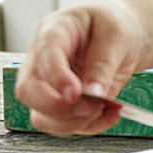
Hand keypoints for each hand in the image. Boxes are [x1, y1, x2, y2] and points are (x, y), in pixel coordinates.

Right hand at [16, 0, 147, 136]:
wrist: (123, 35)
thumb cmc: (115, 25)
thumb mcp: (117, 35)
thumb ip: (104, 63)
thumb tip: (93, 92)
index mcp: (54, 31)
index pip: (43, 55)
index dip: (56, 78)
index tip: (76, 93)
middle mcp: (43, 60)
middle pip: (28, 91)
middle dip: (58, 107)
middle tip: (92, 107)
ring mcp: (48, 85)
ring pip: (41, 115)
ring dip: (73, 122)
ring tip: (104, 109)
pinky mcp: (61, 104)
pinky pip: (63, 125)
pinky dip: (87, 126)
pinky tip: (108, 114)